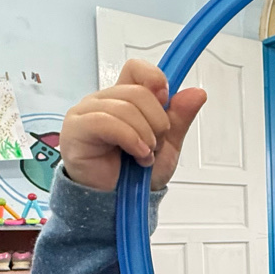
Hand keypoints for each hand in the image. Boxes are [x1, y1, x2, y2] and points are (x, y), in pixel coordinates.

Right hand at [60, 60, 205, 191]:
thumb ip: (180, 118)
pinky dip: (130, 139)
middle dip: (157, 122)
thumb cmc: (136, 175)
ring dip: (145, 136)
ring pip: (126, 107)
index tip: (166, 102)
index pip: (137, 69)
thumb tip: (197, 92)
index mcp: (124, 99)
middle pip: (138, 91)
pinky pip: (107, 121)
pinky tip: (136, 155)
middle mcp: (104, 101)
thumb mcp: (167, 145)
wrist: (119, 204)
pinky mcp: (76, 128)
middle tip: (155, 145)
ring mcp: (87, 112)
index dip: (156, 80)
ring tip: (144, 156)